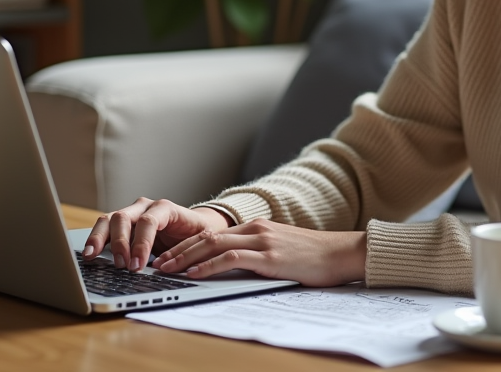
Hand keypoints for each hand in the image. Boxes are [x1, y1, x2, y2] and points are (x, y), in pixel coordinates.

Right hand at [82, 197, 231, 270]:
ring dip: (101, 239)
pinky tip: (89, 253)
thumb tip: (167, 270)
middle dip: (120, 243)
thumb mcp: (197, 242)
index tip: (137, 266)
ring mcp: (131, 213)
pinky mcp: (121, 224)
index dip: (141, 244)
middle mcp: (144, 207)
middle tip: (122, 265)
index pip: (148, 222)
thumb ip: (183, 252)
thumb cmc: (196, 234)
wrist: (195, 226)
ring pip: (109, 219)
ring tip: (93, 256)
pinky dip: (96, 239)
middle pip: (123, 217)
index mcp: (165, 208)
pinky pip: (104, 227)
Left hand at [156, 219, 367, 287]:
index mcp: (257, 227)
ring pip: (214, 244)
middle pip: (207, 236)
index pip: (213, 233)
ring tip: (168, 269)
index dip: (188, 245)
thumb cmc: (314, 257)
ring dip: (186, 258)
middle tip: (159, 263)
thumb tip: (233, 269)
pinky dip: (209, 265)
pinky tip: (195, 273)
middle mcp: (256, 229)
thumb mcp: (280, 251)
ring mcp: (262, 240)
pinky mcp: (270, 256)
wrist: (342, 253)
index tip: (170, 256)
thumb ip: (258, 254)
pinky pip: (231, 258)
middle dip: (179, 250)